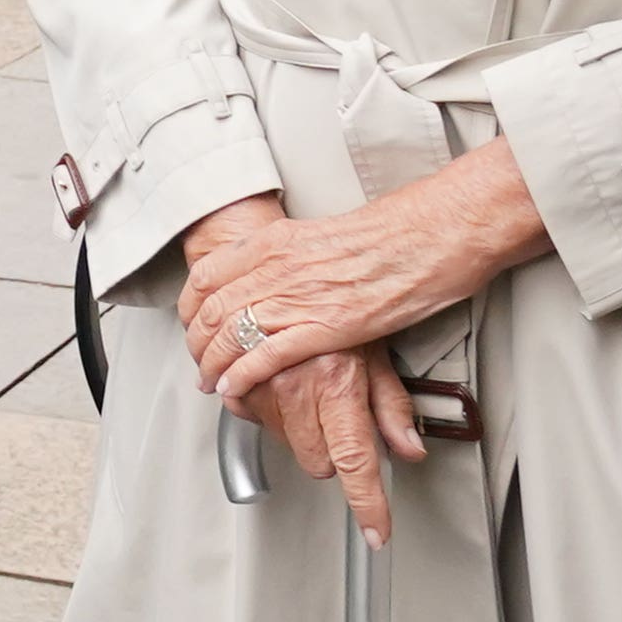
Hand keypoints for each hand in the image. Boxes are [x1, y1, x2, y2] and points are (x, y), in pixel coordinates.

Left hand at [173, 151, 552, 543]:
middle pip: (212, 308)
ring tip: (210, 382)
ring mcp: (300, 296)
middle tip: (197, 362)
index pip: (207, 275)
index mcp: (275, 240)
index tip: (190, 324)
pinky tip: (234, 389)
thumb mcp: (322, 234)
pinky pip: (267, 355)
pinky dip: (243, 376)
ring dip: (213, 364)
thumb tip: (274, 272)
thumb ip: (291, 254)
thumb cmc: (391, 232)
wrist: (432, 232)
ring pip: (232, 334)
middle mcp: (278, 266)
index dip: (190, 306)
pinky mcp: (326, 325)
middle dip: (197, 342)